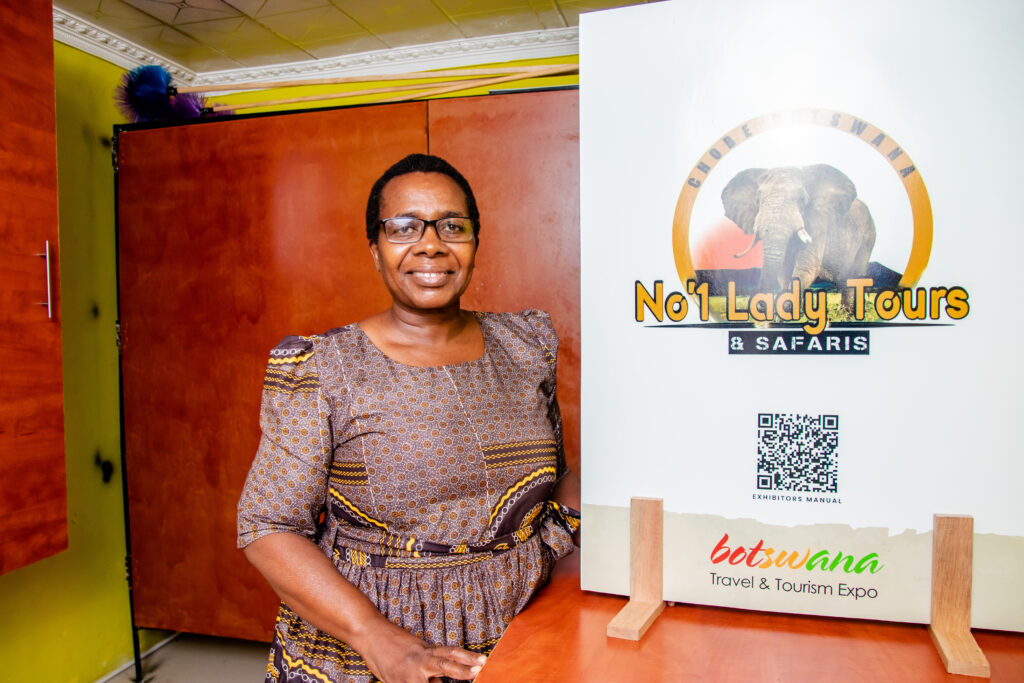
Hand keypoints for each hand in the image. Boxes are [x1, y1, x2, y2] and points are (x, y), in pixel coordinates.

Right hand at [356, 619, 485, 682]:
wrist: (370, 633)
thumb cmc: (392, 643)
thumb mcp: (415, 650)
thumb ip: (429, 666)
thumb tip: (439, 681)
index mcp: (427, 650)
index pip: (451, 652)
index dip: (467, 657)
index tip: (483, 661)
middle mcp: (421, 659)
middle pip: (445, 663)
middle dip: (463, 670)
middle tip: (480, 669)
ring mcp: (410, 672)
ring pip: (430, 682)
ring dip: (439, 681)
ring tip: (464, 675)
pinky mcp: (398, 681)